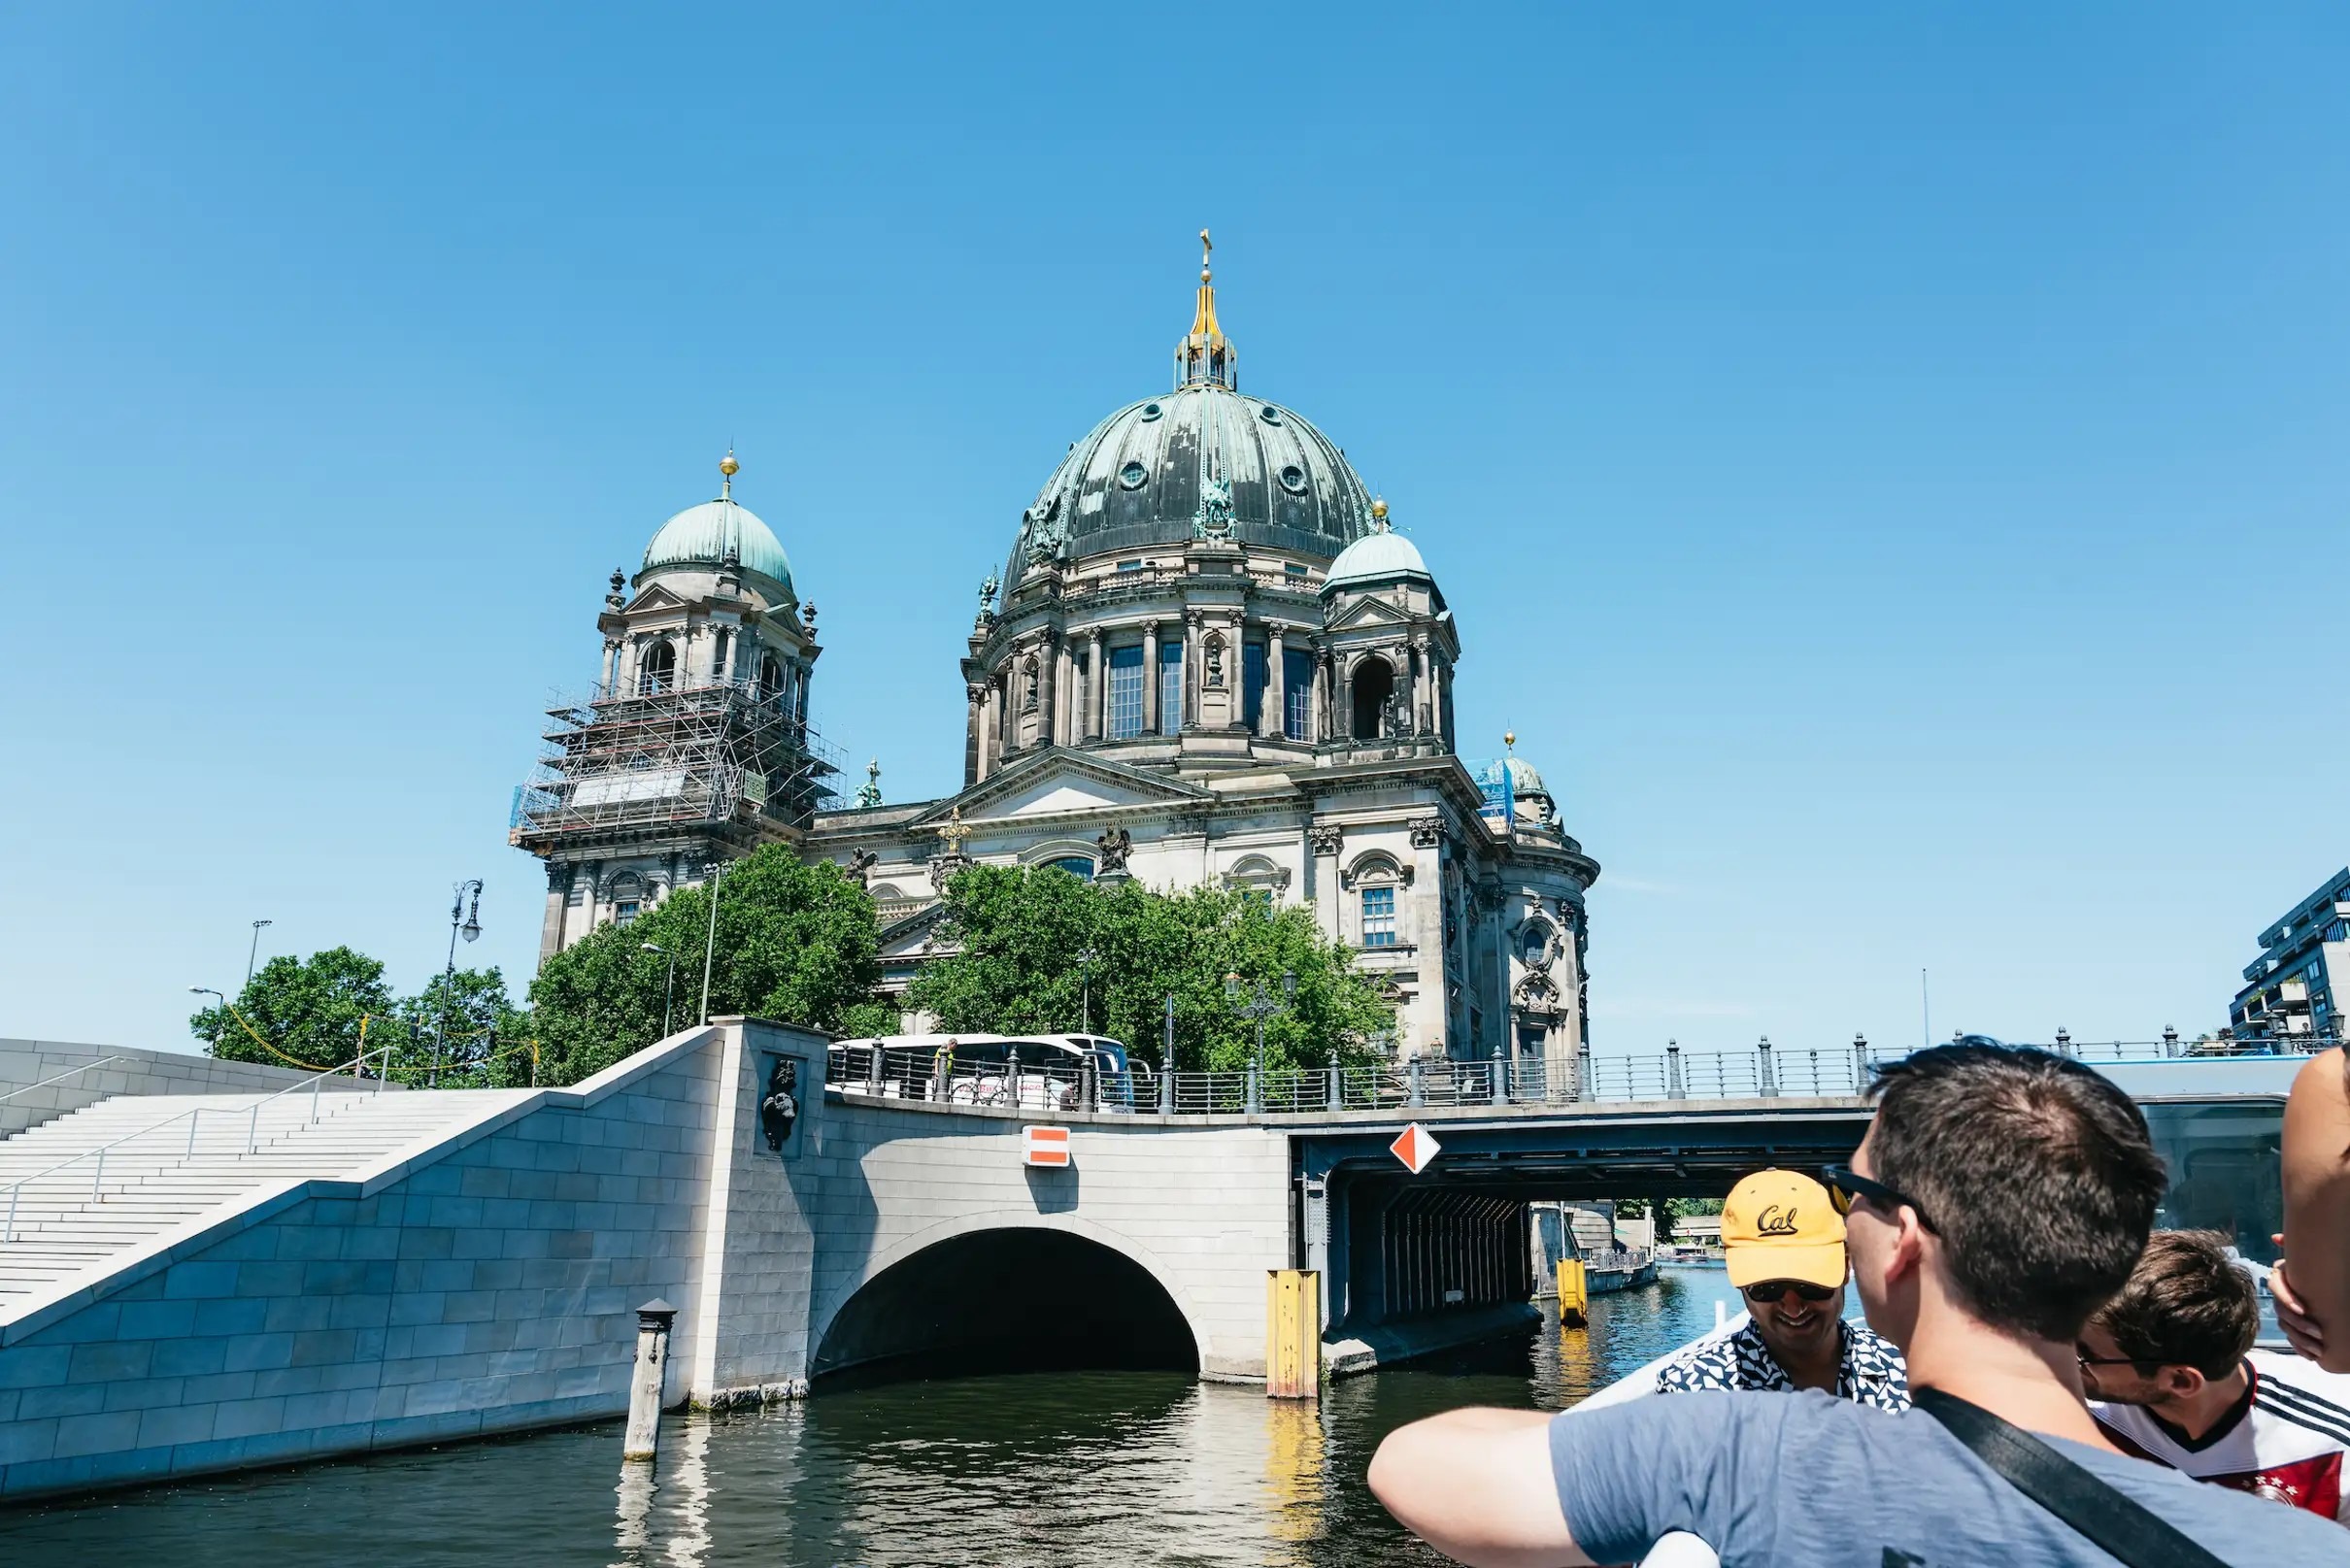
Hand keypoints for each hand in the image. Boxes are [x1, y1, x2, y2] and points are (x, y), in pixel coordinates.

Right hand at [2270, 1236, 2325, 1361]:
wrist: (2345, 1306)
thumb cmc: (2337, 1278)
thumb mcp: (2327, 1263)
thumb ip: (2300, 1249)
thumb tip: (2276, 1238)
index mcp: (2290, 1276)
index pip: (2276, 1285)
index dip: (2287, 1298)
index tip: (2305, 1310)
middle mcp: (2287, 1293)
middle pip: (2281, 1310)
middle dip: (2298, 1324)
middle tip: (2319, 1334)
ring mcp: (2292, 1312)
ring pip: (2285, 1326)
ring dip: (2300, 1340)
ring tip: (2319, 1349)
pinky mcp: (2299, 1328)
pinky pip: (2292, 1339)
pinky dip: (2300, 1348)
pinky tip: (2312, 1355)